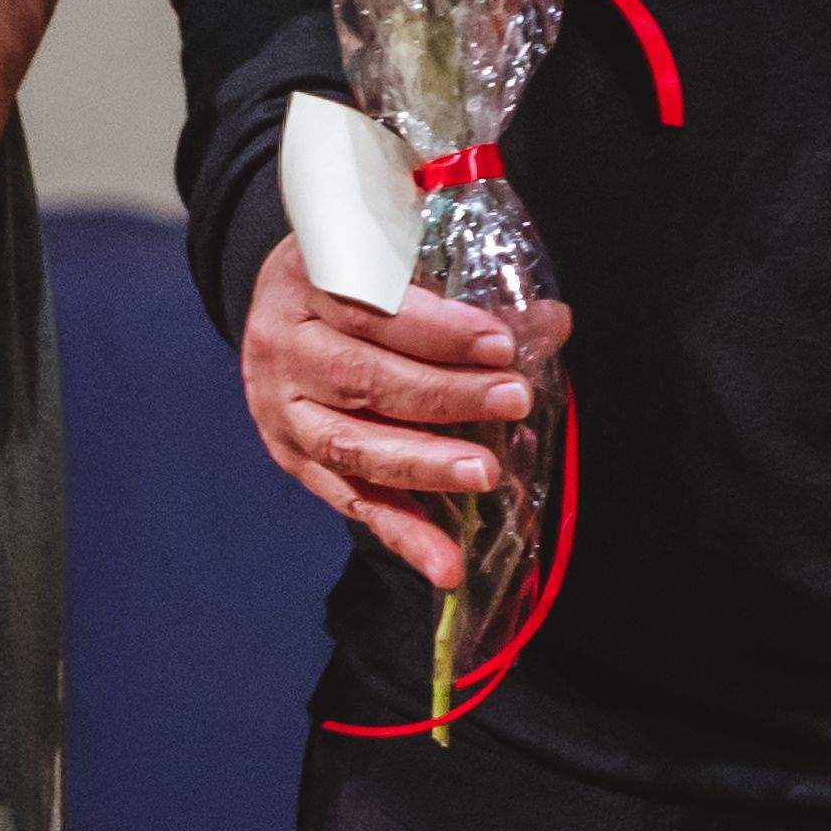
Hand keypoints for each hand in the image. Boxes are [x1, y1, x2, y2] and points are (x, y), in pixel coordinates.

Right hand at [238, 237, 560, 588]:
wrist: (277, 311)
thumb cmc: (347, 285)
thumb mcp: (388, 266)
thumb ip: (464, 297)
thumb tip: (553, 322)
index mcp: (304, 283)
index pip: (368, 309)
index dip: (436, 330)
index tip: (500, 344)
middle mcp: (283, 347)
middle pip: (361, 378)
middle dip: (444, 394)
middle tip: (514, 399)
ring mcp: (283, 410)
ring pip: (350, 445)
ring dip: (423, 464)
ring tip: (486, 473)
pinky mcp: (294, 460)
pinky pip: (350, 502)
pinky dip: (401, 536)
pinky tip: (446, 564)